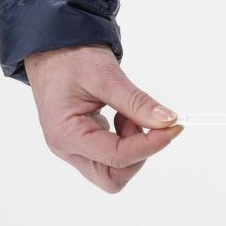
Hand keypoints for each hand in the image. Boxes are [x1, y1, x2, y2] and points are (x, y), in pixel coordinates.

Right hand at [24, 44, 182, 192]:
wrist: (51, 48)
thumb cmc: (70, 57)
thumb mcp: (106, 76)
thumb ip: (136, 102)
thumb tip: (167, 121)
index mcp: (66, 135)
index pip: (117, 157)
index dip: (151, 145)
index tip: (174, 126)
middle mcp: (68, 149)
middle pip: (113, 177)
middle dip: (138, 154)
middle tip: (144, 122)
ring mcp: (76, 148)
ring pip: (114, 170)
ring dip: (133, 146)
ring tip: (129, 113)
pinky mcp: (85, 143)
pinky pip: (113, 155)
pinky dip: (127, 140)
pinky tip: (123, 115)